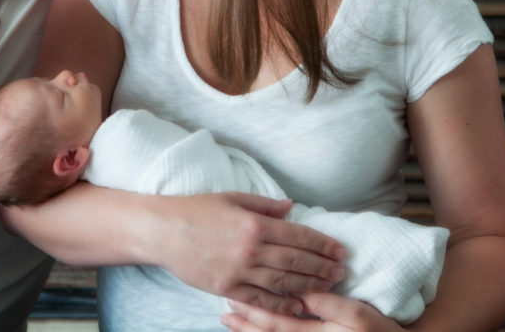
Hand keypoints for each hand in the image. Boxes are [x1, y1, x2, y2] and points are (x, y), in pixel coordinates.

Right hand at [159, 193, 346, 314]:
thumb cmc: (196, 209)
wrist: (163, 231)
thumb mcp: (231, 198)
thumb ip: (264, 205)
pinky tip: (297, 305)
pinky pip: (259, 300)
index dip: (322, 244)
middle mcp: (250, 250)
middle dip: (322, 267)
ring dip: (309, 286)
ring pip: (283, 283)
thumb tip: (291, 207)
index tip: (340, 249)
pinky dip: (281, 304)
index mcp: (253, 224)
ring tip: (327, 286)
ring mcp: (238, 272)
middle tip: (341, 271)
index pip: (298, 235)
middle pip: (296, 262)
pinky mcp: (227, 288)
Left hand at [222, 293, 402, 331]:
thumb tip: (301, 293)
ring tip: (229, 321)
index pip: (280, 323)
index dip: (256, 310)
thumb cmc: (377, 331)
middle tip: (225, 309)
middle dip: (246, 323)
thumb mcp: (358, 315)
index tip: (236, 296)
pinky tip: (249, 331)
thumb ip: (328, 305)